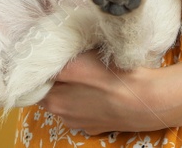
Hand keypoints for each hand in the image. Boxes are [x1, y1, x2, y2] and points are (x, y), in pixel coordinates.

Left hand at [36, 50, 181, 134]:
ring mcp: (80, 123)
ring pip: (68, 101)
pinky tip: (102, 89)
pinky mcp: (96, 126)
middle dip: (58, 78)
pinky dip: (87, 101)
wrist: (145, 100)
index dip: (42, 68)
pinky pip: (84, 110)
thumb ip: (54, 62)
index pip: (36, 83)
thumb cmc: (112, 76)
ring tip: (90, 75)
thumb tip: (40, 58)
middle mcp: (62, 115)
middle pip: (51, 92)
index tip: (51, 56)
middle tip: (72, 61)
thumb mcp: (77, 62)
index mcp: (53, 99)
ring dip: (72, 90)